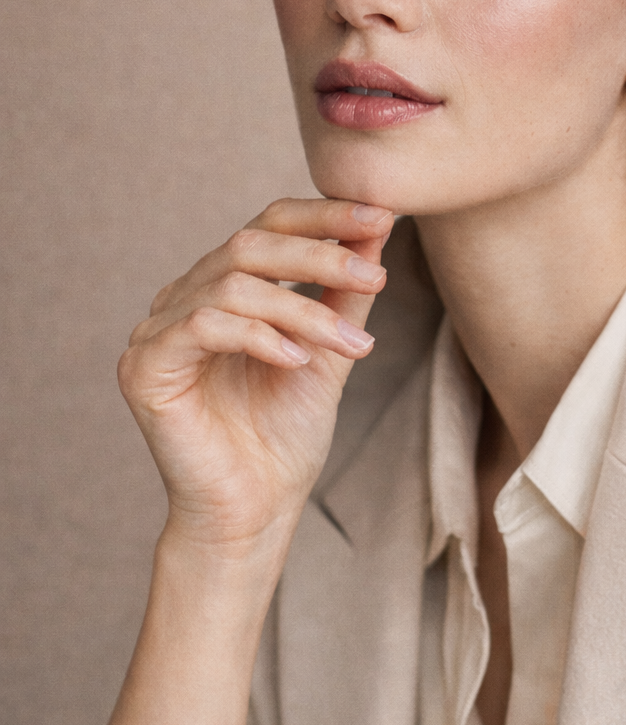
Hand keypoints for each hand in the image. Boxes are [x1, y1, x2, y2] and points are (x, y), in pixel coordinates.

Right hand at [118, 198, 392, 552]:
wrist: (256, 509)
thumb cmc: (286, 434)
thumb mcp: (330, 349)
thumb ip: (346, 291)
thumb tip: (378, 226)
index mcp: (223, 285)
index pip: (270, 224)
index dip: (324, 215)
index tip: (383, 216)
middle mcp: (185, 297)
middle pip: (249, 243)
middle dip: (320, 254)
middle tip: (374, 278)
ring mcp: (157, 330)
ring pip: (232, 285)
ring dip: (302, 309)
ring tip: (349, 345)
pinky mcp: (144, 367)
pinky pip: (203, 326)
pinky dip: (259, 337)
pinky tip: (297, 363)